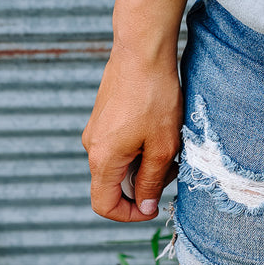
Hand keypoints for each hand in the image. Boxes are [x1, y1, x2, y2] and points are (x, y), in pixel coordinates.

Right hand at [82, 47, 182, 221]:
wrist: (142, 50)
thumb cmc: (154, 96)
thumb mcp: (162, 146)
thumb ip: (152, 181)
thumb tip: (145, 206)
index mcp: (102, 159)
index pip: (104, 205)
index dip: (129, 215)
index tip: (154, 206)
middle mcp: (91, 145)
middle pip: (113, 183)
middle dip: (143, 183)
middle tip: (172, 166)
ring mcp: (96, 129)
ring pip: (119, 162)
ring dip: (144, 161)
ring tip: (168, 140)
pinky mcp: (104, 114)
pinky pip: (119, 143)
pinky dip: (139, 144)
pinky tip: (159, 126)